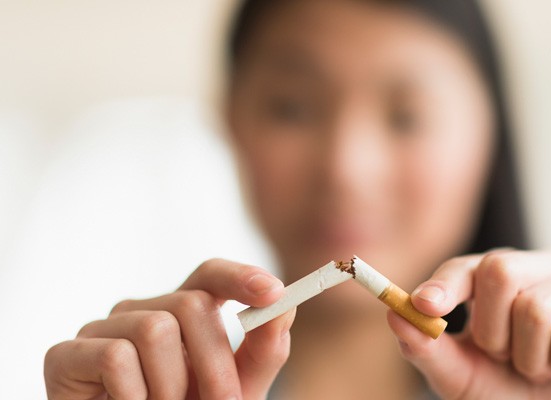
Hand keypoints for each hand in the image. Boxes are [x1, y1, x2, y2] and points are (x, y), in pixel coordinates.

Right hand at [44, 258, 294, 399]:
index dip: (240, 276)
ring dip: (171, 387)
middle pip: (192, 304)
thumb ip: (262, 351)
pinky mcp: (67, 354)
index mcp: (181, 313)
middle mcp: (142, 310)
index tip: (273, 292)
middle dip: (216, 363)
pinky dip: (134, 397)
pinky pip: (115, 358)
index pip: (209, 275)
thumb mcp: (235, 389)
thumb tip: (284, 305)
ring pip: (156, 330)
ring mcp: (103, 329)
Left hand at [387, 249, 550, 399]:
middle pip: (501, 269)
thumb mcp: (459, 377)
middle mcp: (544, 269)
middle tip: (506, 358)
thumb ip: (426, 347)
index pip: (469, 266)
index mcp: (503, 276)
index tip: (424, 306)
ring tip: (540, 368)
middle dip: (493, 331)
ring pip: (537, 307)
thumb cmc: (509, 394)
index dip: (445, 284)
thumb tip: (395, 313)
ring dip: (530, 357)